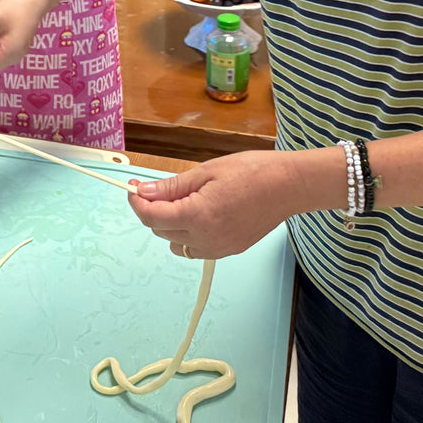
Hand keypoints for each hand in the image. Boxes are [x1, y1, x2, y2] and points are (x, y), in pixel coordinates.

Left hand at [128, 150, 304, 259]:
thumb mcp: (206, 172)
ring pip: (176, 244)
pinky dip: (188, 234)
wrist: (289, 185)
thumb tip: (143, 192)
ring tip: (182, 201)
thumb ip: (171, 187)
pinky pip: (195, 249)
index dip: (136, 203)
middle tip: (157, 188)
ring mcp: (219, 248)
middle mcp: (207, 238)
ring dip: (169, 225)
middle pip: (160, 231)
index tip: (133, 188)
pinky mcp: (229, 250)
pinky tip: (198, 213)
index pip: (152, 217)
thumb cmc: (252, 171)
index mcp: (199, 215)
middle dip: (153, 210)